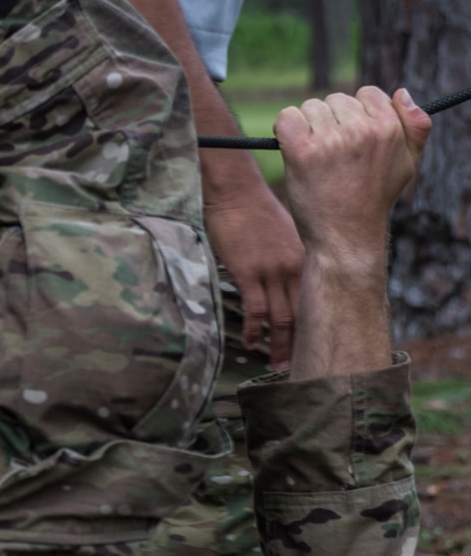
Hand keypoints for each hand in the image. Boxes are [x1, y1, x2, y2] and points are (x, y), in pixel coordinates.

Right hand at [202, 160, 303, 368]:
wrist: (236, 190)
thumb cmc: (254, 207)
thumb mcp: (283, 231)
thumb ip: (289, 254)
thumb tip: (287, 272)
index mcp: (306, 256)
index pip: (318, 295)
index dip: (318, 321)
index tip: (317, 340)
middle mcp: (296, 266)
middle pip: (304, 312)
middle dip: (303, 341)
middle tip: (300, 364)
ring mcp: (273, 271)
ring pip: (283, 317)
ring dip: (280, 344)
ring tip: (277, 364)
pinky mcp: (250, 272)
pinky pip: (256, 310)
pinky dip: (254, 330)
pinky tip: (250, 343)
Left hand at [276, 87, 429, 382]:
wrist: (345, 236)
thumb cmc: (373, 198)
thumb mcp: (408, 163)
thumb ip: (416, 126)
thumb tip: (403, 93)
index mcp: (389, 128)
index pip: (367, 93)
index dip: (356, 114)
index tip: (351, 138)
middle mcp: (361, 130)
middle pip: (335, 99)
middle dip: (330, 121)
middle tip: (333, 155)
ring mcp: (331, 140)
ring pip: (310, 108)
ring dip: (307, 128)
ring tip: (317, 158)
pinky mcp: (301, 152)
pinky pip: (286, 118)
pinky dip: (284, 130)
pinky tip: (293, 150)